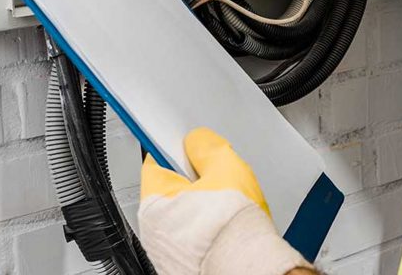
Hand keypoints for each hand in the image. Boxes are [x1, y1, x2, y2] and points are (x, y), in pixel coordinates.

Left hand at [138, 128, 312, 274]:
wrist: (249, 267)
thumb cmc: (233, 226)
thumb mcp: (225, 167)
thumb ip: (206, 146)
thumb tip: (197, 141)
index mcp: (154, 203)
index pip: (155, 161)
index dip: (175, 148)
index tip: (188, 145)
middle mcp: (152, 232)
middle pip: (171, 188)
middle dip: (193, 180)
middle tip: (217, 177)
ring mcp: (165, 253)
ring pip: (182, 214)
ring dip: (200, 205)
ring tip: (225, 205)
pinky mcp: (181, 266)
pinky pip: (191, 236)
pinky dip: (205, 229)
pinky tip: (224, 225)